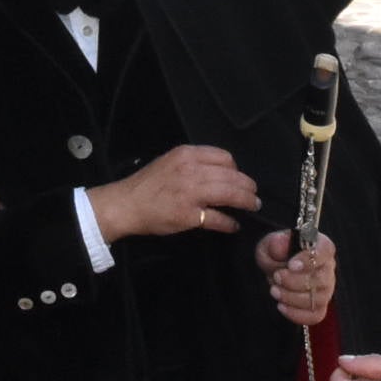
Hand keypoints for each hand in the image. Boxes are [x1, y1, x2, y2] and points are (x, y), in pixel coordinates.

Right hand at [84, 144, 258, 242]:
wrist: (126, 204)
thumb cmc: (147, 184)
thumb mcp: (170, 161)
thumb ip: (194, 163)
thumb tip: (221, 172)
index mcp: (187, 155)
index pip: (225, 157)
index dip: (237, 169)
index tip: (239, 178)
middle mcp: (191, 171)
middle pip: (233, 176)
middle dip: (248, 187)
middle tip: (254, 195)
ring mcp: (191, 193)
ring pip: (231, 194)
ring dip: (246, 202)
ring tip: (252, 207)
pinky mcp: (189, 215)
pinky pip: (218, 219)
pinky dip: (229, 223)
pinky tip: (233, 225)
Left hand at [256, 232, 336, 326]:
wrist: (274, 269)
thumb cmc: (276, 254)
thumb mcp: (270, 244)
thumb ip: (276, 244)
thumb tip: (281, 242)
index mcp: (320, 247)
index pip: (324, 251)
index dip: (308, 260)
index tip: (291, 265)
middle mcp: (328, 268)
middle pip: (321, 279)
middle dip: (294, 281)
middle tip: (276, 277)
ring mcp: (326, 289)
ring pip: (317, 299)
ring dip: (292, 297)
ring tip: (274, 290)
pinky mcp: (319, 306)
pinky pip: (315, 316)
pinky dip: (296, 314)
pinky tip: (281, 306)